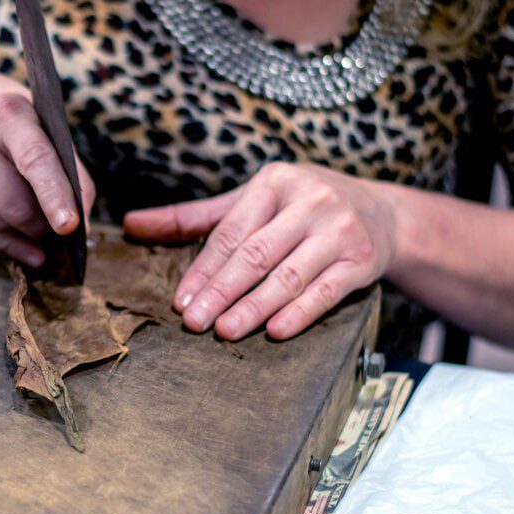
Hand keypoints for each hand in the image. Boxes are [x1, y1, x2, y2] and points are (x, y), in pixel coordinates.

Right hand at [0, 61, 94, 266]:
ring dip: (25, 232)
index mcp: (4, 114)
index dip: (55, 196)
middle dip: (43, 225)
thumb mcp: (32, 115)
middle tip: (61, 229)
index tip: (72, 226)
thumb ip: (63, 161)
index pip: (35, 160)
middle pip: (15, 205)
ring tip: (38, 225)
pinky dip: (6, 242)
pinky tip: (26, 246)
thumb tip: (81, 218)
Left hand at [123, 163, 396, 339]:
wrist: (382, 214)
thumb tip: (131, 223)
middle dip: (221, 292)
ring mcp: (339, 231)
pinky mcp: (363, 261)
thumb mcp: (251, 200)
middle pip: (256, 254)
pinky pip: (326, 292)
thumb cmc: (301, 207)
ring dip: (255, 307)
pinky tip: (275, 331)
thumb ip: (193, 217)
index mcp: (275, 182)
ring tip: (226, 331)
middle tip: (194, 322)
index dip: (203, 270)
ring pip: (288, 276)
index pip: (230, 233)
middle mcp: (310, 201)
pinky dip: (300, 313)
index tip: (180, 301)